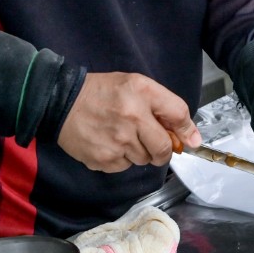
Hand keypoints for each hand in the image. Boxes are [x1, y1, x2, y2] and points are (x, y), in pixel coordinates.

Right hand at [56, 72, 201, 171]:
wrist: (60, 102)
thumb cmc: (102, 93)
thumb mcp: (136, 86)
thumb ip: (166, 107)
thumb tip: (193, 140)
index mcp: (141, 94)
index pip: (179, 115)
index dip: (186, 131)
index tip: (187, 140)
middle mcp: (132, 118)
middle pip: (164, 149)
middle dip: (162, 149)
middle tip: (148, 140)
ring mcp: (117, 142)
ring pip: (144, 160)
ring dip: (139, 152)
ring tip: (121, 135)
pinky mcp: (104, 159)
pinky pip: (125, 167)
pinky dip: (121, 159)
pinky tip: (108, 143)